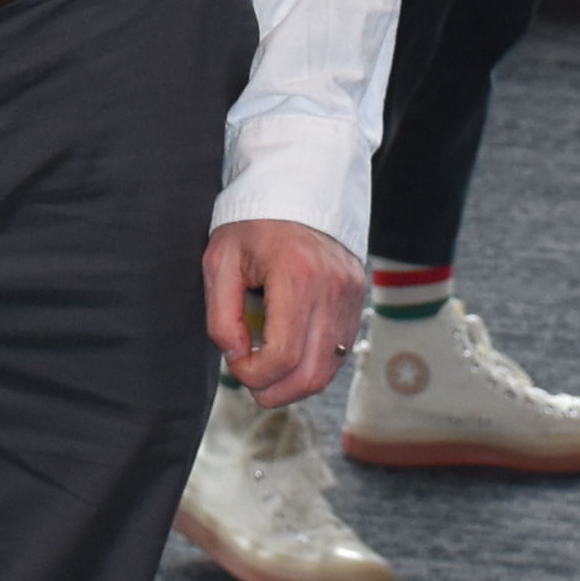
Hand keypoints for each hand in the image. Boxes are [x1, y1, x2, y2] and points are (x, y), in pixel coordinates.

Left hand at [202, 217, 366, 407]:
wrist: (296, 189)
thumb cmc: (252, 224)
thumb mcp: (221, 261)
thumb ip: (222, 316)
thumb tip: (237, 357)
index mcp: (296, 275)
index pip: (282, 355)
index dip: (253, 375)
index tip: (235, 363)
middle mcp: (332, 288)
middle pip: (311, 373)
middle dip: (276, 391)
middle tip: (251, 382)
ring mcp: (352, 296)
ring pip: (329, 369)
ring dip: (295, 384)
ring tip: (268, 371)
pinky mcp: (359, 300)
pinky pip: (340, 351)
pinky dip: (313, 364)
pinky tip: (290, 355)